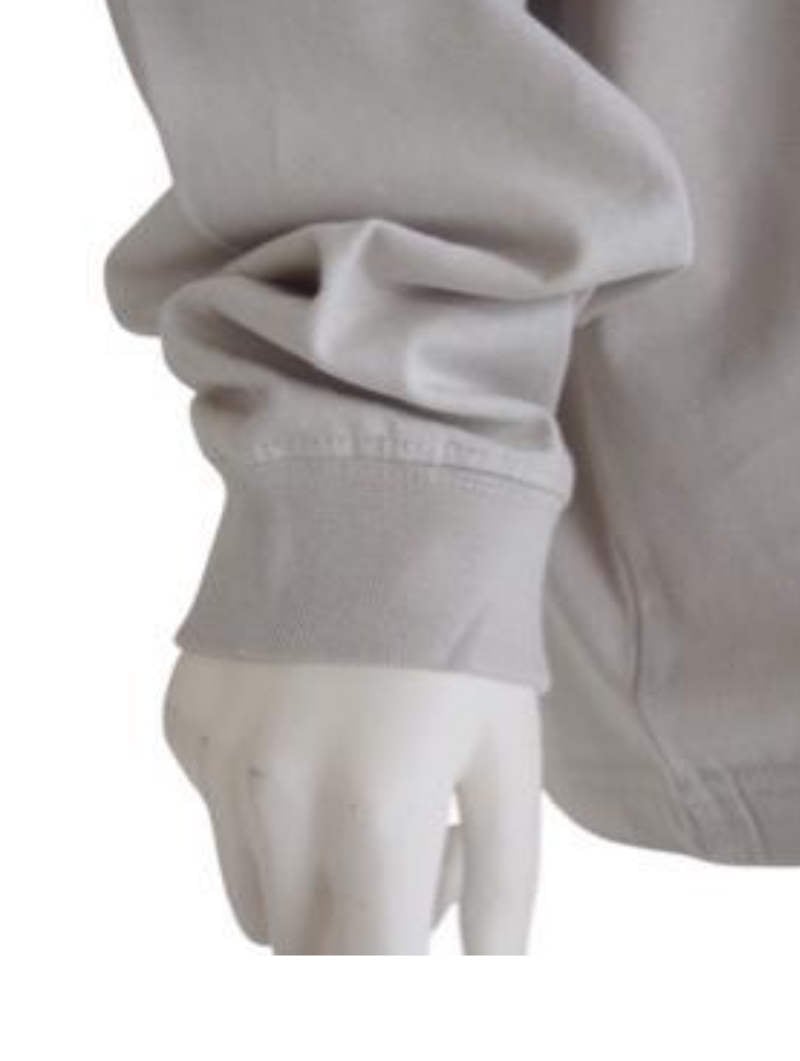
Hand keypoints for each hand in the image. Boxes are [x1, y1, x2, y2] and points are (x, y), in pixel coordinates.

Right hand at [164, 652, 540, 954]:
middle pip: (301, 949)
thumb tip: (492, 979)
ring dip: (312, 882)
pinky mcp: (185, 719)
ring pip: (257, 897)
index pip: (364, 974)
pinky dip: (269, 812)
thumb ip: (503, 886)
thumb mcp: (508, 754)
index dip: (392, 988)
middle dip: (362, 938)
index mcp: (375, 809)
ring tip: (367, 791)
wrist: (375, 487)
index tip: (412, 952)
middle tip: (419, 859)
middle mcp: (276, 793)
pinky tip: (314, 728)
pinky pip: (222, 814)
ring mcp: (218, 754)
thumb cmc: (465, 621)